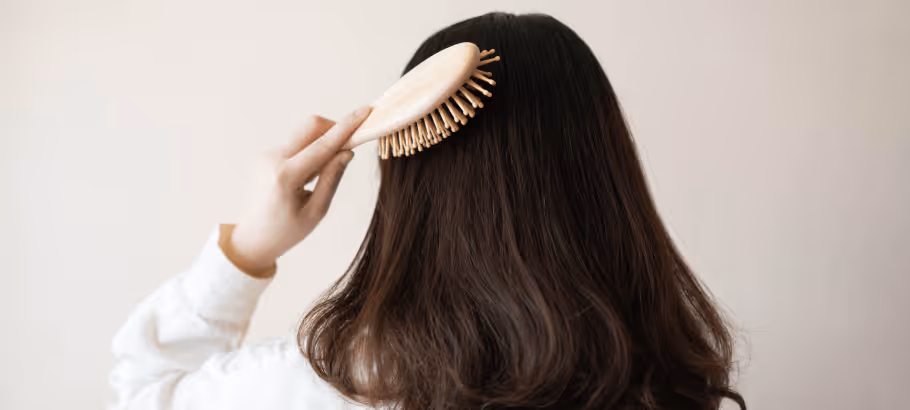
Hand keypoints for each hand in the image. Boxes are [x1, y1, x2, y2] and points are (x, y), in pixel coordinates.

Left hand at [226, 105, 371, 275]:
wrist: (252, 239)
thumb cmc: (286, 232)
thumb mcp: (316, 211)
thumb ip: (332, 178)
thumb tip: (347, 152)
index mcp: (285, 176)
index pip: (322, 144)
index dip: (347, 127)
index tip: (364, 112)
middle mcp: (272, 159)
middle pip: (310, 126)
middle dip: (334, 129)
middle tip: (350, 146)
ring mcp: (266, 154)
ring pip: (303, 134)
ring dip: (321, 144)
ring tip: (318, 178)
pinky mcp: (265, 155)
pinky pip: (295, 144)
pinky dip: (309, 152)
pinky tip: (306, 178)